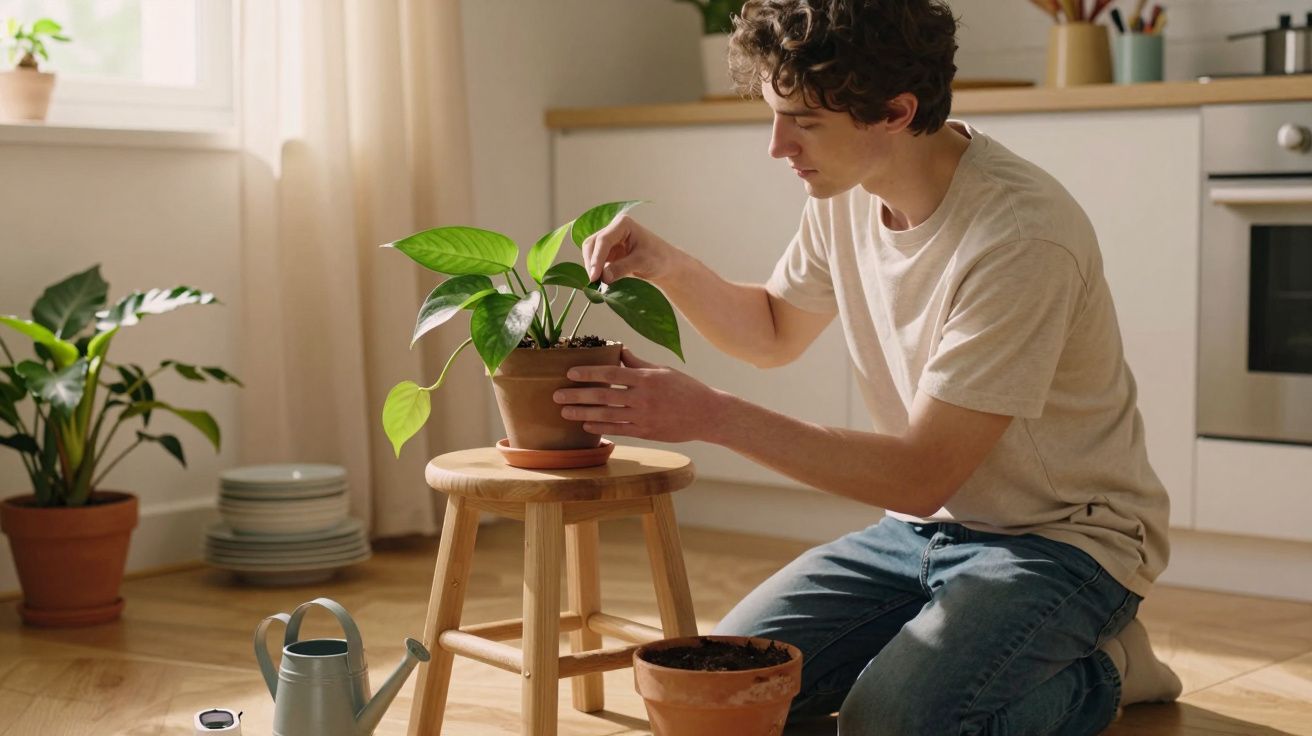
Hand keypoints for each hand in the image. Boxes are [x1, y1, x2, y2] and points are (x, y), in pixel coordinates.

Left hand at [553, 348, 724, 442]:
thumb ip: (638, 363)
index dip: (589, 373)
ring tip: (565, 412)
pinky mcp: (646, 432)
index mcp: (646, 378)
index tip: (570, 373)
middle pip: (603, 396)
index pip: (611, 373)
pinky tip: (586, 425)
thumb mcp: (662, 370)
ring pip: (606, 415)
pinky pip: (618, 429)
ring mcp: (644, 417)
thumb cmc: (685, 388)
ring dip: (583, 414)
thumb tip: (619, 349)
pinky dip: (601, 427)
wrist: (707, 414)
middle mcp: (642, 398)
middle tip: (557, 395)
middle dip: (577, 396)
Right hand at [581, 214, 678, 283]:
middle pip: (592, 244)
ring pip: (592, 253)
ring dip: (592, 268)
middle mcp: (613, 230)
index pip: (604, 240)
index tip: (594, 276)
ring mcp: (610, 241)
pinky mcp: (609, 253)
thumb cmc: (659, 258)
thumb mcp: (642, 262)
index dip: (597, 258)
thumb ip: (621, 268)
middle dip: (591, 262)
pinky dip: (597, 272)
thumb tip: (603, 277)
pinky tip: (600, 283)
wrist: (666, 264)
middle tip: (593, 282)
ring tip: (597, 284)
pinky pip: (597, 262)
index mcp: (623, 224)